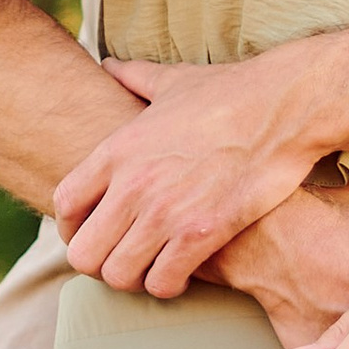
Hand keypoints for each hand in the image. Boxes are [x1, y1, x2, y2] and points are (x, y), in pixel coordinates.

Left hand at [55, 54, 328, 293]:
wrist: (283, 107)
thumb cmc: (230, 93)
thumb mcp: (172, 81)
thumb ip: (134, 77)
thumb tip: (110, 64)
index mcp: (117, 150)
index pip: (66, 205)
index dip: (72, 229)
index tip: (88, 234)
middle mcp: (132, 185)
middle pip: (84, 253)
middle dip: (99, 263)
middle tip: (122, 260)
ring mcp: (165, 212)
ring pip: (119, 275)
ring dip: (134, 278)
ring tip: (151, 269)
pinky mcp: (201, 233)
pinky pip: (162, 282)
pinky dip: (168, 284)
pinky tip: (181, 273)